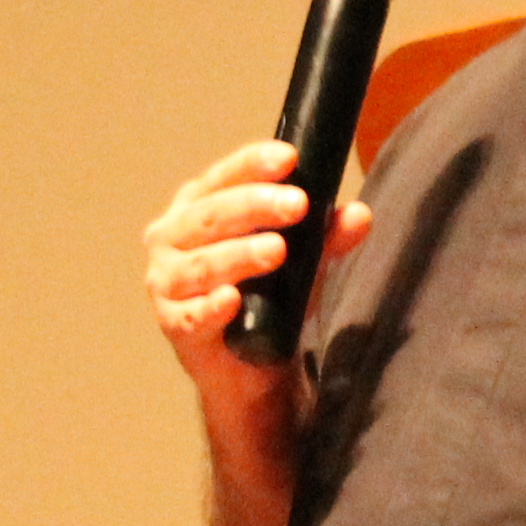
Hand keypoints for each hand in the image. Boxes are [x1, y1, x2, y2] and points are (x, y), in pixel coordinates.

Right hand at [142, 138, 371, 390]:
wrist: (246, 366)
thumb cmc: (264, 297)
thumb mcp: (301, 261)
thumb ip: (326, 237)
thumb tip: (359, 215)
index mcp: (197, 205)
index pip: (224, 176)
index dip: (253, 164)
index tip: (289, 158)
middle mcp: (172, 236)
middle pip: (211, 215)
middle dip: (255, 207)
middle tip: (297, 205)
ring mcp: (167, 281)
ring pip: (202, 264)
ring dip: (240, 255)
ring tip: (277, 250)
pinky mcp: (173, 324)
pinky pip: (191, 316)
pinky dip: (211, 307)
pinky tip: (232, 300)